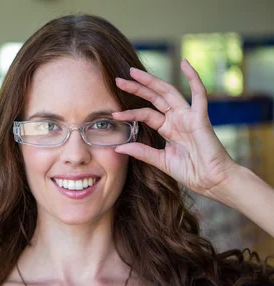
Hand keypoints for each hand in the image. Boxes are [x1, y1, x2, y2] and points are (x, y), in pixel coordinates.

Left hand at [111, 59, 237, 201]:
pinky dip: (194, 78)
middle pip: (154, 98)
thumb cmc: (191, 172)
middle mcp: (177, 119)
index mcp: (168, 129)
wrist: (211, 181)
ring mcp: (188, 116)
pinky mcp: (200, 117)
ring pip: (168, 92)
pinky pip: (199, 94)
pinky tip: (185, 63)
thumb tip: (118, 147)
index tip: (114, 115)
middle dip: (137, 88)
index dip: (130, 113)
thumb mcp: (160, 161)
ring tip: (134, 73)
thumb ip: (141, 152)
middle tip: (118, 80)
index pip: (145, 115)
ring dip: (151, 81)